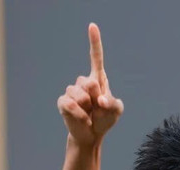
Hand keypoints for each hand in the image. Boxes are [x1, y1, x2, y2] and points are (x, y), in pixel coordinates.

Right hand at [57, 23, 123, 147]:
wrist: (91, 135)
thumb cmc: (105, 120)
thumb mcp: (116, 111)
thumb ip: (114, 103)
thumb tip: (100, 100)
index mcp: (97, 80)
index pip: (96, 58)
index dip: (94, 42)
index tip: (92, 26)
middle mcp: (83, 82)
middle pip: (89, 82)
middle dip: (96, 98)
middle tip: (97, 108)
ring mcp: (71, 91)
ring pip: (80, 95)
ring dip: (88, 108)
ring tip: (89, 114)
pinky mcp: (63, 102)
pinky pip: (71, 105)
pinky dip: (80, 116)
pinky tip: (83, 120)